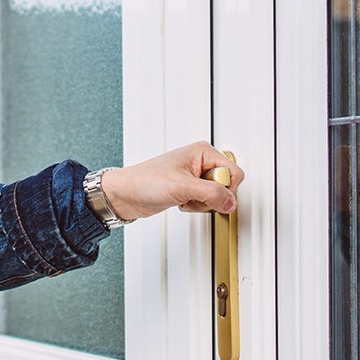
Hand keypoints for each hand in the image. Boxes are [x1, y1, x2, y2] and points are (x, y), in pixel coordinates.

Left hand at [100, 142, 241, 220]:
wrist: (125, 194)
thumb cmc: (145, 182)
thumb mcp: (182, 187)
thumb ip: (211, 193)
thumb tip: (230, 202)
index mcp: (203, 152)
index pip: (234, 174)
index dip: (223, 189)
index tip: (204, 193)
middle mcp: (202, 162)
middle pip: (227, 186)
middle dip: (212, 198)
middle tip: (193, 195)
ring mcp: (196, 176)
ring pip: (217, 197)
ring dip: (203, 204)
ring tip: (184, 198)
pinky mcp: (190, 189)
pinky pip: (206, 202)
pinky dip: (196, 206)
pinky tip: (181, 202)